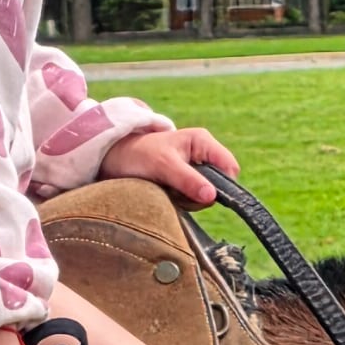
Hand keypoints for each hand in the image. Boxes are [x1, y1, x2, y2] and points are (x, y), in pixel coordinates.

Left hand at [99, 120, 239, 205]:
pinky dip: (181, 202)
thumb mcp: (164, 165)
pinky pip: (193, 200)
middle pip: (220, 185)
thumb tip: (212, 197)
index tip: (205, 195)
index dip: (224, 185)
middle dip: (201, 194)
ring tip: (168, 190)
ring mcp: (194, 171)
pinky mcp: (185, 183)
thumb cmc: (138, 155)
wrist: (114, 161)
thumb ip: (188, 180)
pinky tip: (166, 194)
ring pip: (206, 196)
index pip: (230, 167)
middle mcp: (202, 156)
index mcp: (202, 142)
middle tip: (177, 190)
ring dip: (189, 200)